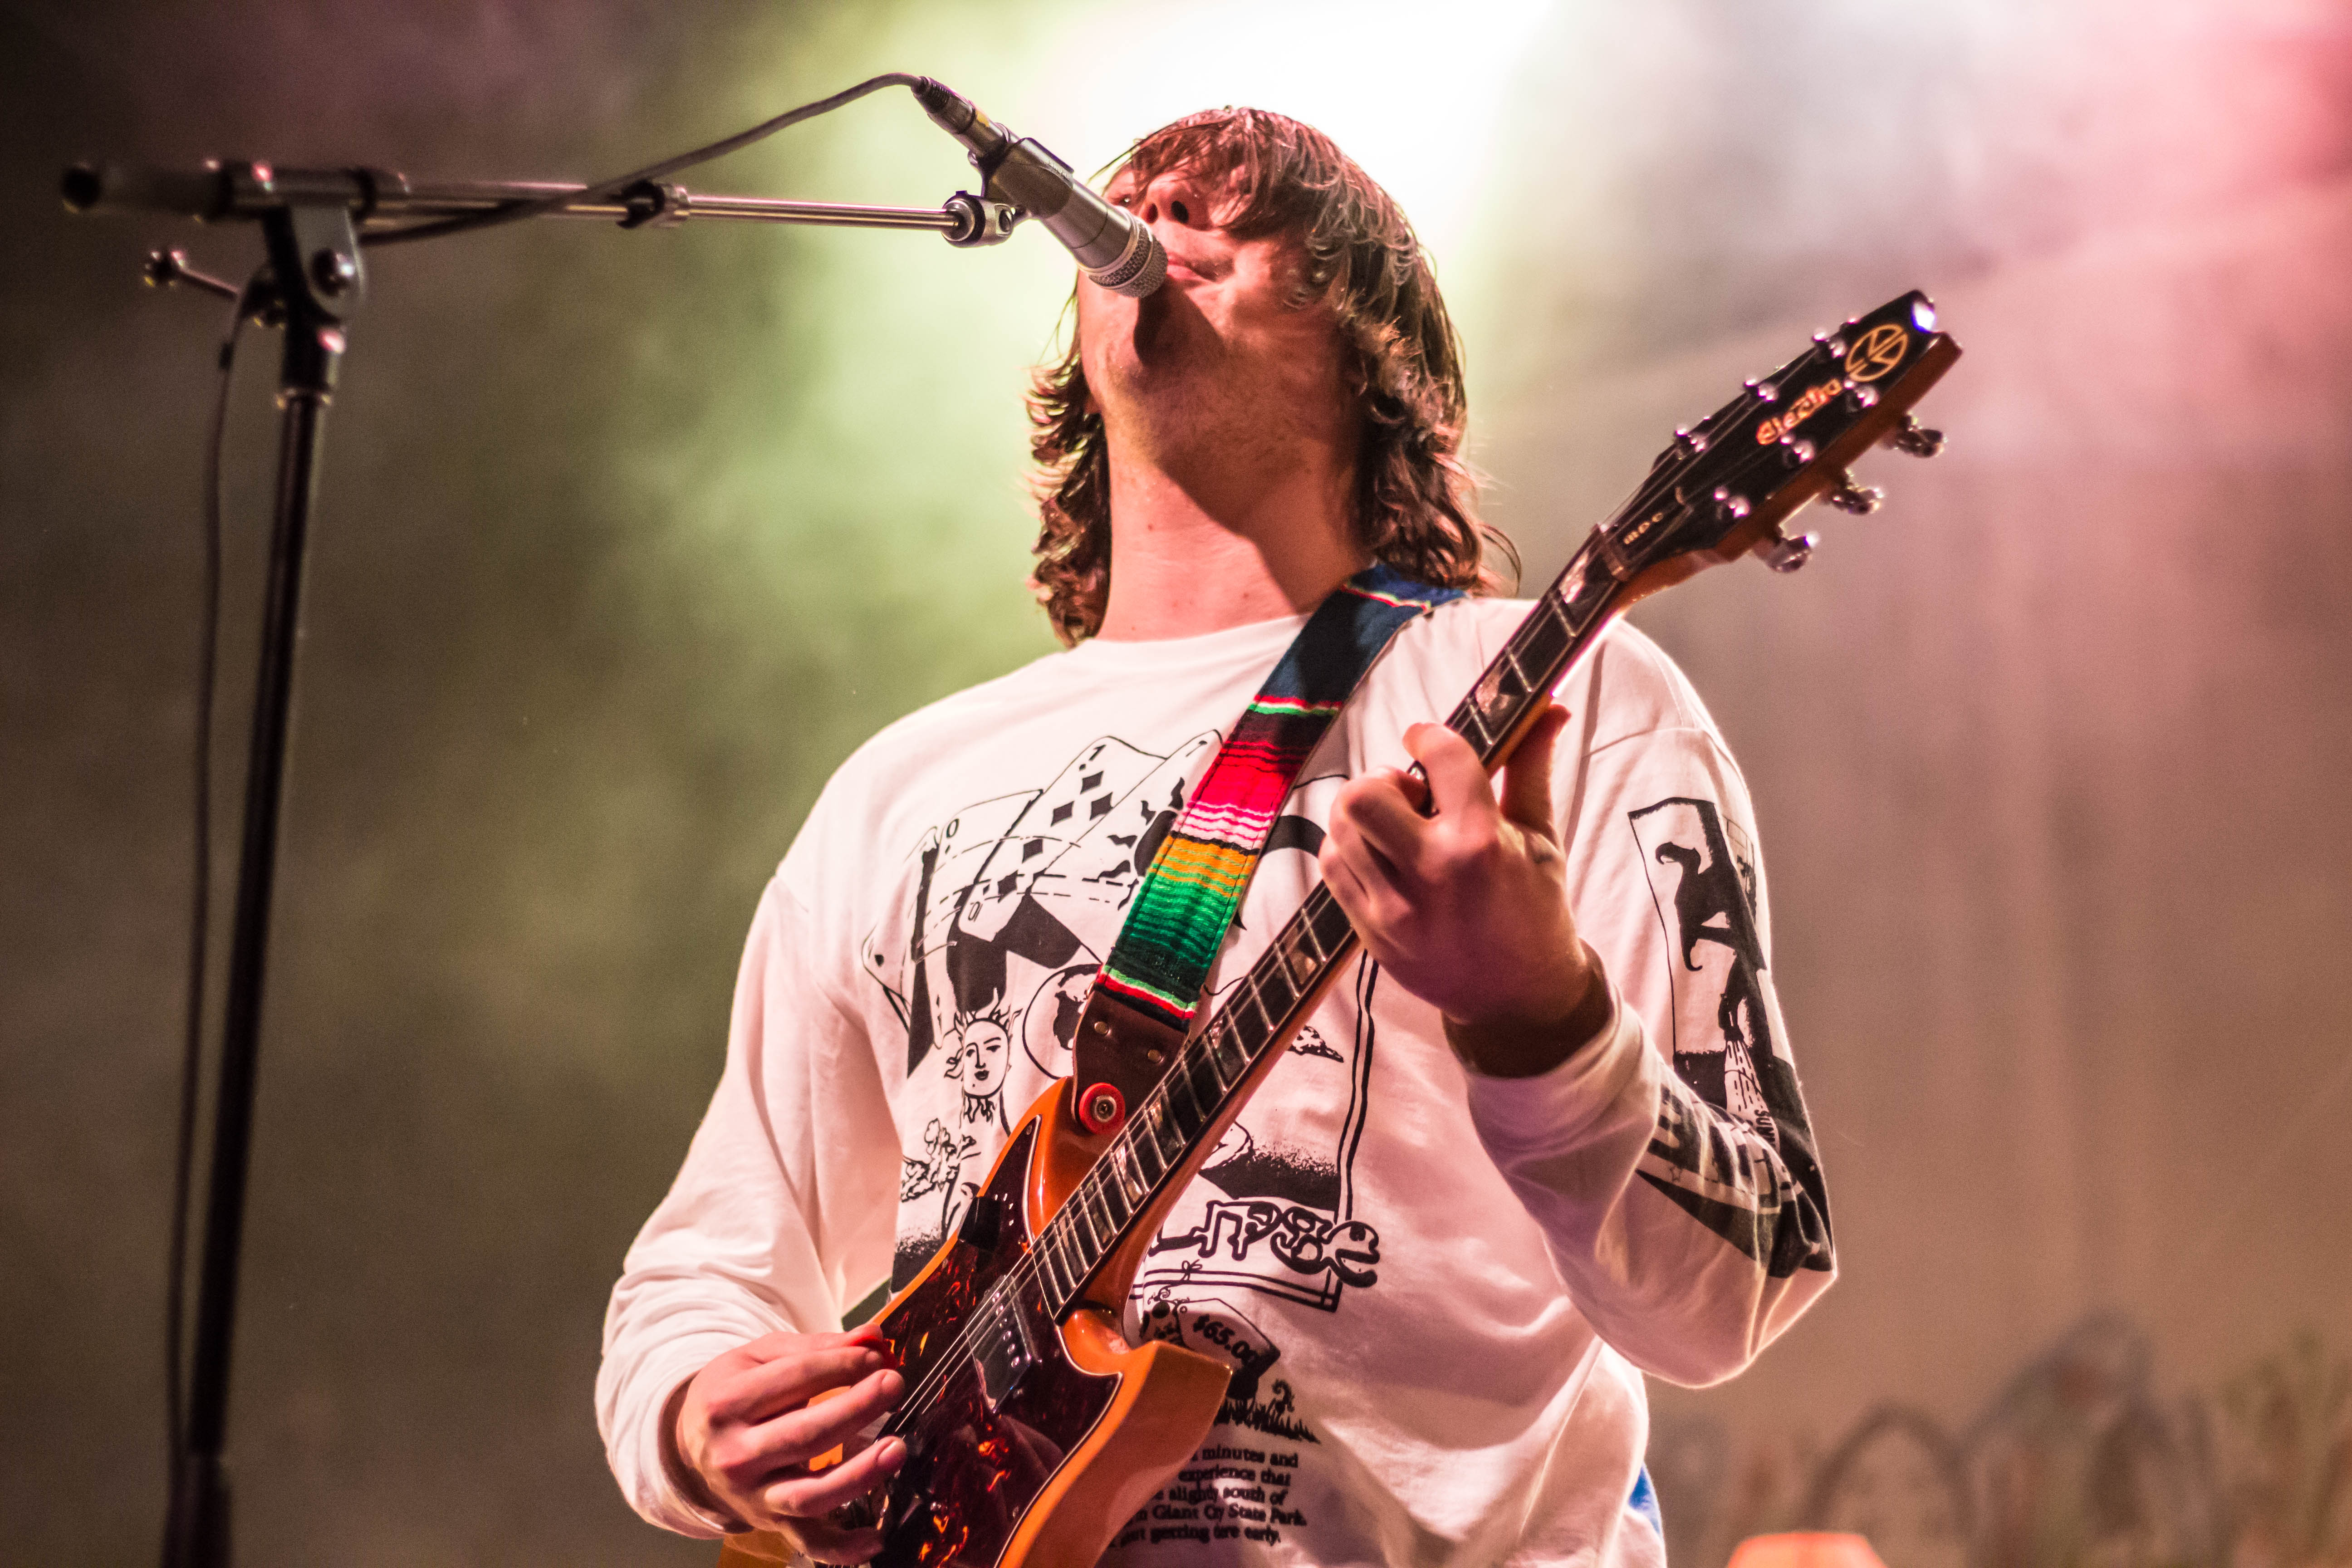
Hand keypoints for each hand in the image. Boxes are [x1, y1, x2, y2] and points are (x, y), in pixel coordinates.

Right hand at [666, 1327, 907, 1563]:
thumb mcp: (759, 1359)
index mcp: (726, 1404)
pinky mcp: (770, 1523)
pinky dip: (842, 1548)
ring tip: (896, 1447)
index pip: (794, 1380)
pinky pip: (808, 1542)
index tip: (875, 1355)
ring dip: (858, 1474)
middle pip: (805, 1435)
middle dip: (855, 1409)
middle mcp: (735, 1456)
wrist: (691, 1446)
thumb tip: (872, 1336)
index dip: (841, 1365)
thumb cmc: (734, 1393)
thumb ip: (816, 1347)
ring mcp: (753, 1495)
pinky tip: (875, 1538)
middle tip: (892, 1385)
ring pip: (810, 1495)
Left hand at [1319, 707, 1605, 1073]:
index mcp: (1481, 843)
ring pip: (1341, 828)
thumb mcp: (1540, 838)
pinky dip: (1350, 850)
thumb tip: (1549, 704)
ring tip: (1398, 829)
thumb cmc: (1535, 911)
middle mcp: (1432, 873)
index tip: (1425, 739)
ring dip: (1364, 816)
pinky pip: (1332, 867)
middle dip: (1383, 781)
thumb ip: (1531, 767)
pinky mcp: (1370, 932)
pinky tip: (1383, 858)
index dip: (1427, 735)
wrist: (1517, 999)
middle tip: (1410, 796)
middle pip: (1364, 793)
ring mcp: (1395, 908)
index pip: (1440, 755)